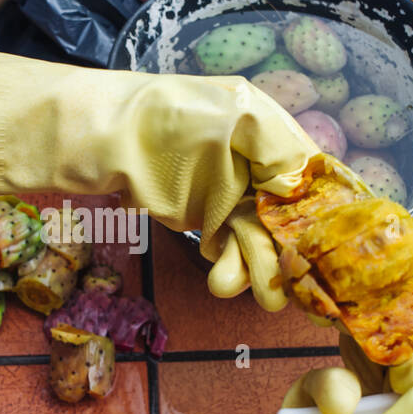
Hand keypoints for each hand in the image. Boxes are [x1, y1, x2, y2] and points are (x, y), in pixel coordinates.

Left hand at [0, 46, 316, 310]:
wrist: (86, 138)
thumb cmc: (159, 122)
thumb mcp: (237, 120)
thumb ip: (285, 153)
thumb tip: (320, 196)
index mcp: (269, 127)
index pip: (315, 179)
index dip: (324, 221)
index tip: (326, 259)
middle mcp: (253, 157)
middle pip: (289, 218)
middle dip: (283, 255)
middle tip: (277, 292)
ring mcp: (225, 188)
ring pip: (259, 240)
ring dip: (254, 268)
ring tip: (229, 285)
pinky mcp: (197, 212)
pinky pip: (229, 247)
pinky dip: (231, 267)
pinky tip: (221, 278)